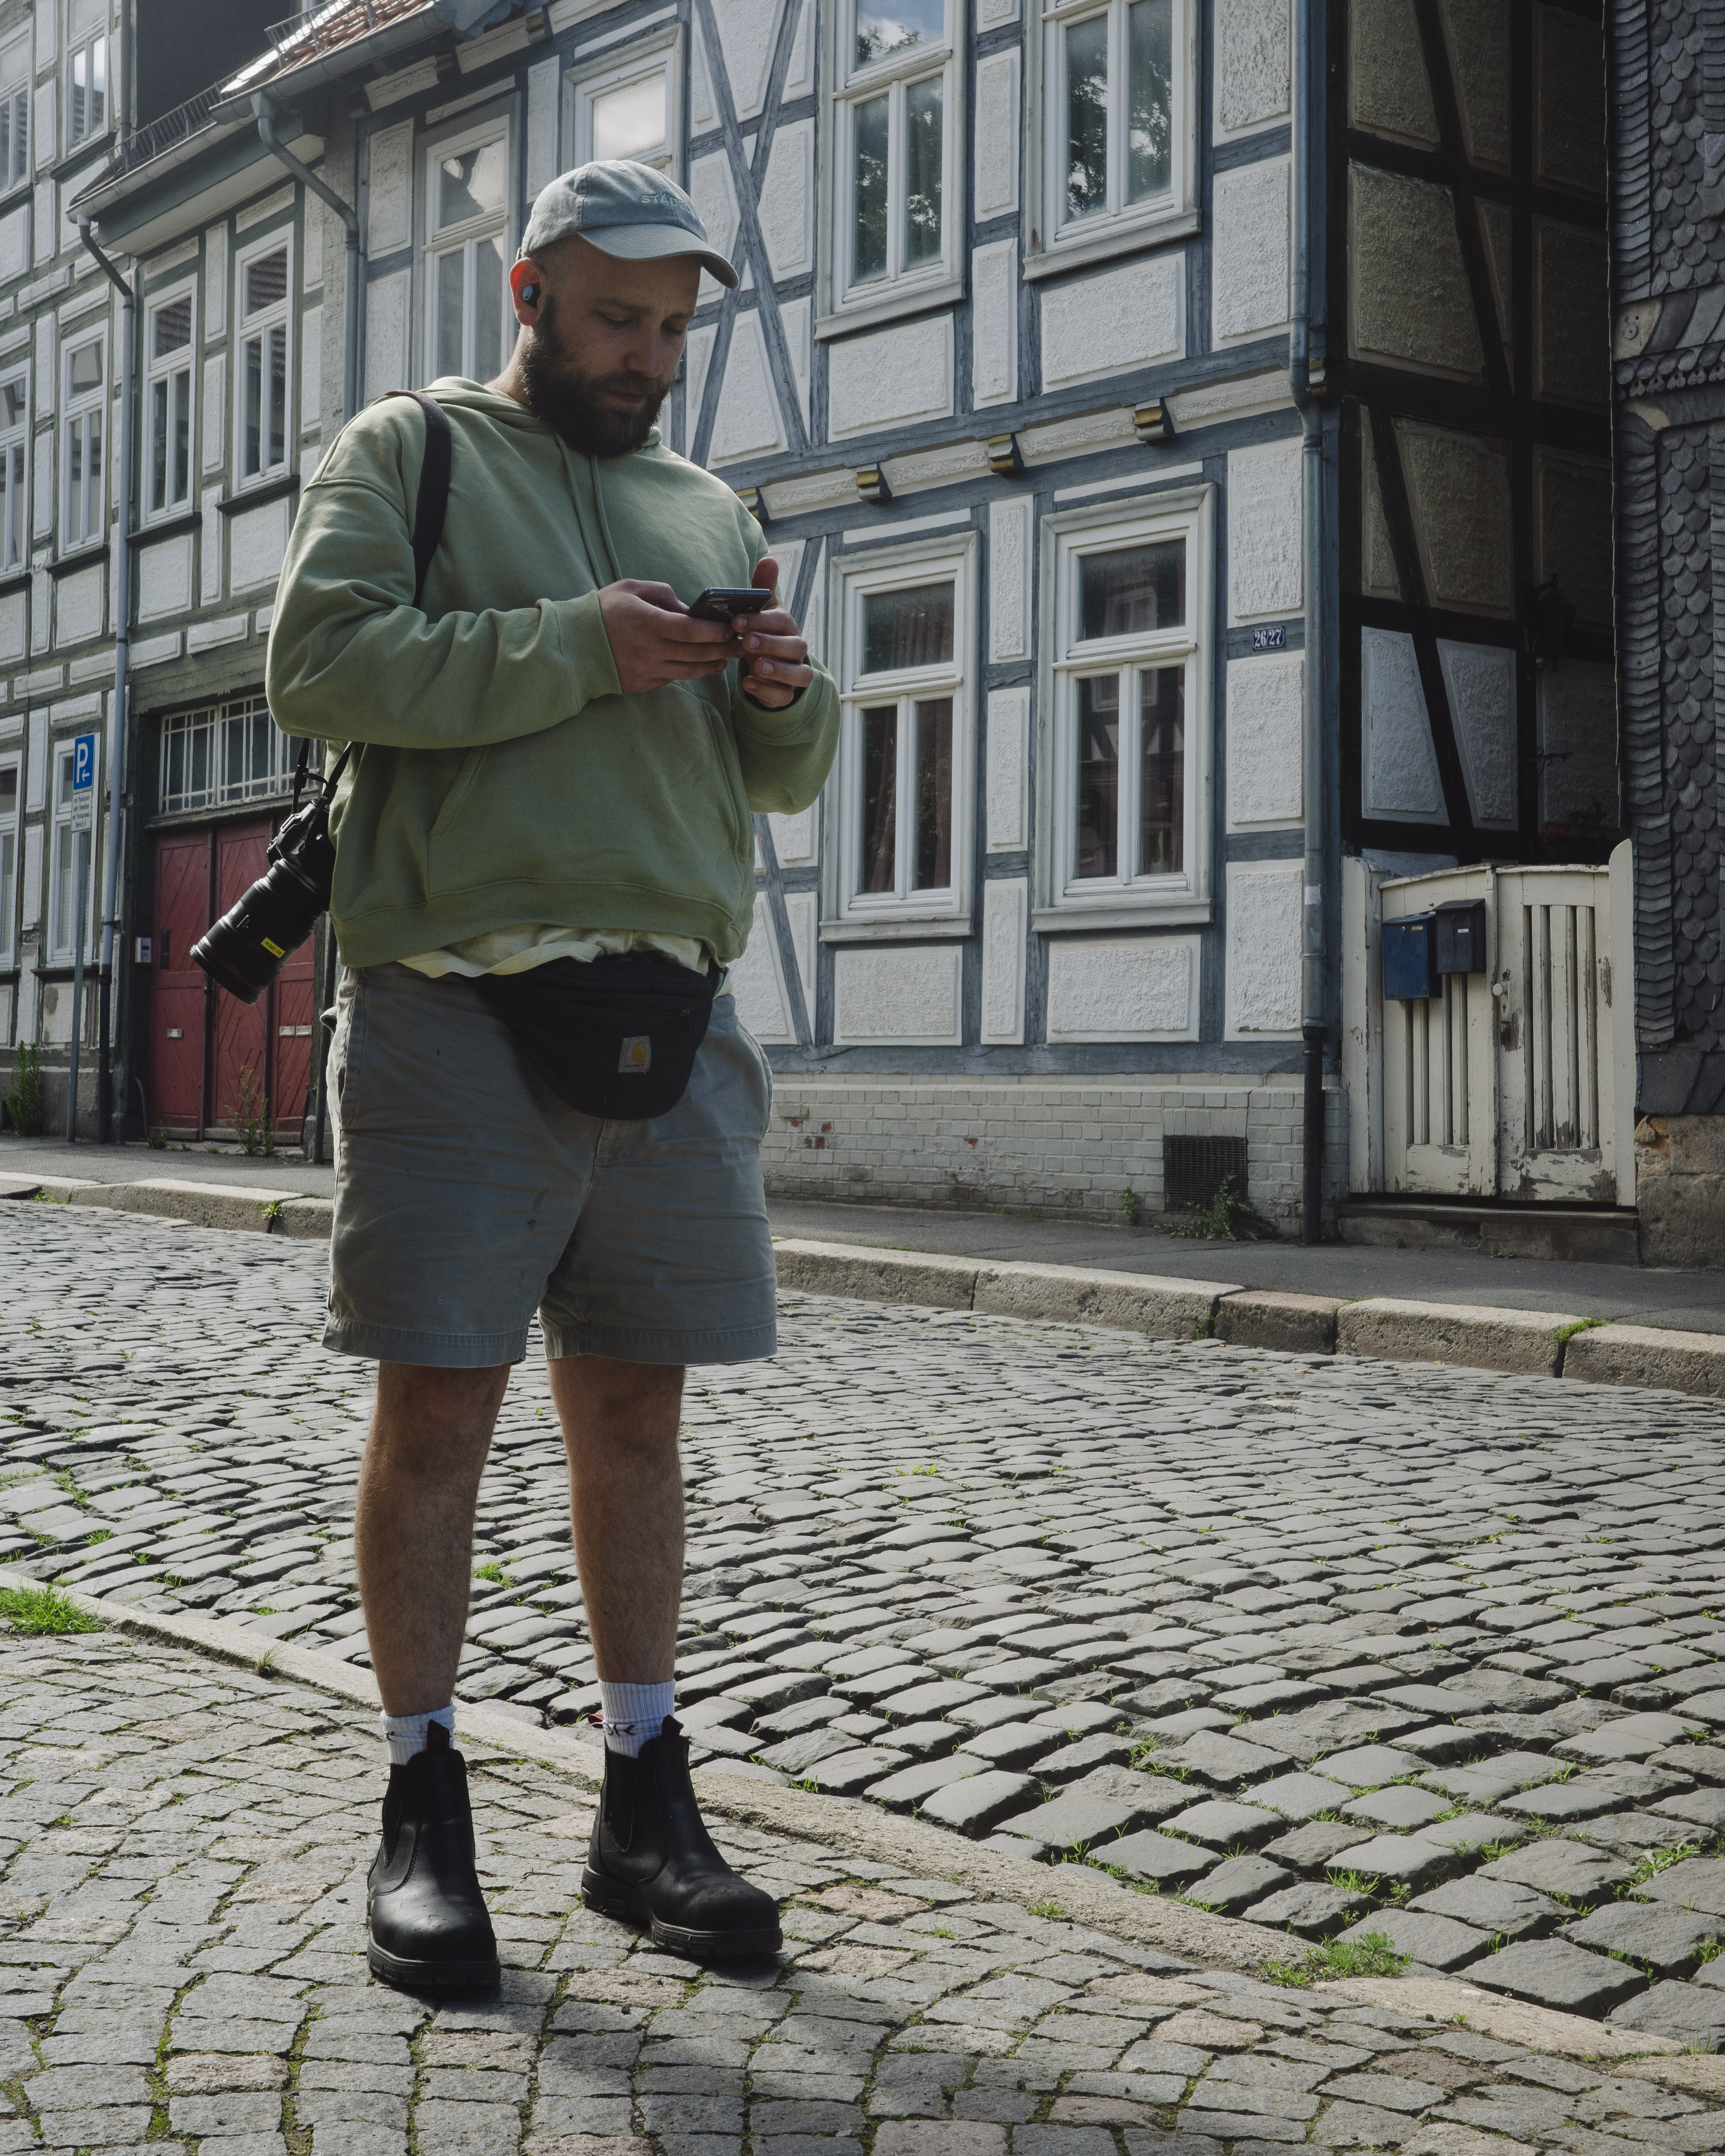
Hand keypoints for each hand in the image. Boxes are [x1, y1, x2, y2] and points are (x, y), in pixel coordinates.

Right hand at [596, 579, 737, 693]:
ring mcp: (645, 670)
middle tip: (740, 645)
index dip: (715, 631)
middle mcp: (648, 649)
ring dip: (711, 665)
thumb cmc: (602, 610)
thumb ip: (662, 594)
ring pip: (688, 671)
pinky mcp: (641, 684)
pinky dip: (688, 672)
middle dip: (722, 649)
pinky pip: (672, 678)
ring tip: (725, 659)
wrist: (571, 644)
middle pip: (696, 653)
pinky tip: (700, 666)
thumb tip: (689, 609)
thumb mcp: (630, 589)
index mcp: (647, 622)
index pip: (690, 630)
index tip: (730, 627)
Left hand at [737, 556, 813, 710]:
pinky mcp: (787, 694)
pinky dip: (767, 691)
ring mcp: (795, 673)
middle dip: (770, 643)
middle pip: (794, 646)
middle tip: (746, 642)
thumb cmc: (764, 634)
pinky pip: (783, 696)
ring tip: (755, 666)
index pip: (781, 620)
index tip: (736, 621)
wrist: (770, 668)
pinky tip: (748, 684)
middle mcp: (796, 649)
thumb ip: (763, 590)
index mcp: (787, 627)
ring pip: (797, 673)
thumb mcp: (761, 612)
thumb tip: (769, 558)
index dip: (760, 620)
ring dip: (777, 670)